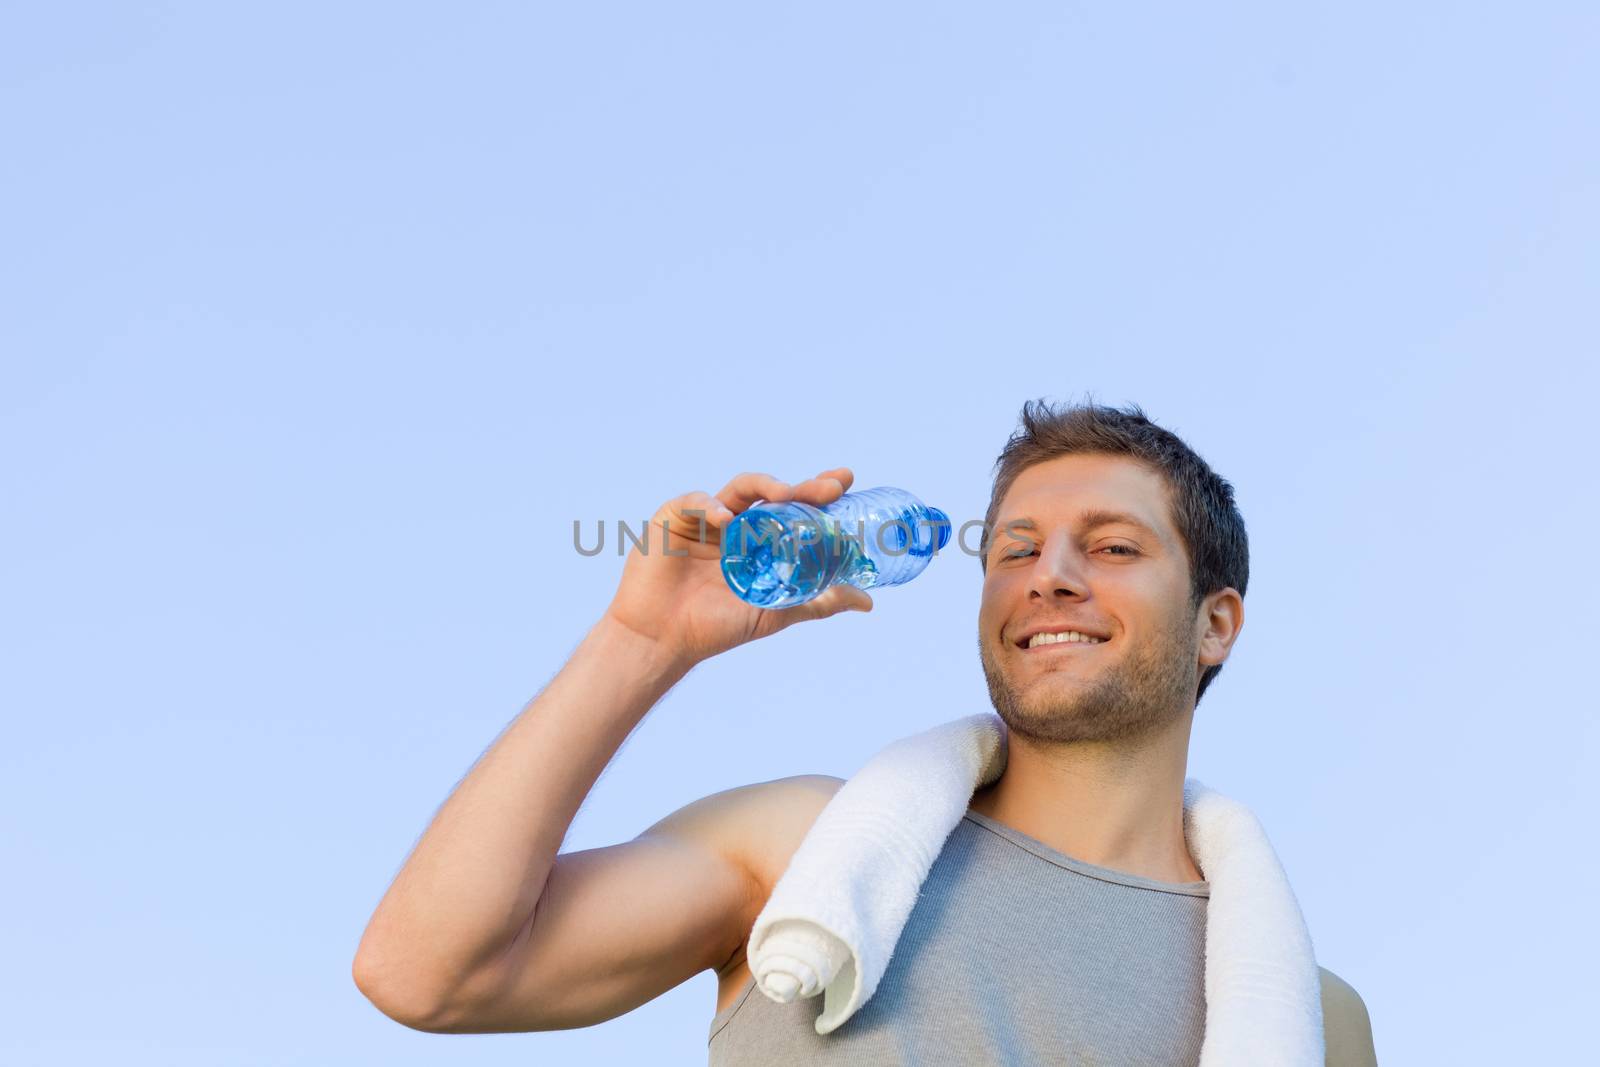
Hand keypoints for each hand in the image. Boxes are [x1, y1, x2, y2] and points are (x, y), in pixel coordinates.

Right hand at [602, 467, 873, 669]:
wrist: (664, 640)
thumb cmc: (716, 627)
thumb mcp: (777, 611)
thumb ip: (820, 602)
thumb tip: (868, 601)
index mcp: (758, 540)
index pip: (793, 507)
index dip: (817, 491)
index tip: (845, 482)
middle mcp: (736, 525)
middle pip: (772, 494)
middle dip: (803, 486)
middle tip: (831, 487)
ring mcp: (705, 519)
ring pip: (739, 489)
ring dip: (764, 486)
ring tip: (785, 494)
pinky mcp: (673, 518)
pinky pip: (696, 502)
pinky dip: (711, 507)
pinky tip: (726, 523)